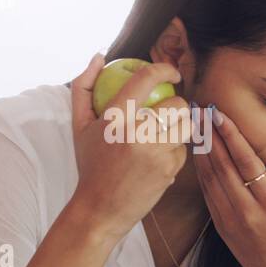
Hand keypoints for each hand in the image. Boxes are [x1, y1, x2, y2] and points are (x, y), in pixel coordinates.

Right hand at [67, 54, 189, 238]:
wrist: (99, 209)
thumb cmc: (90, 164)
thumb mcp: (80, 126)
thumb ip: (84, 87)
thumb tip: (99, 56)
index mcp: (114, 117)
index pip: (146, 78)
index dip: (164, 68)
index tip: (170, 71)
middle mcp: (136, 132)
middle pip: (176, 102)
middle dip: (176, 102)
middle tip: (167, 109)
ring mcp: (155, 152)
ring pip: (185, 124)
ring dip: (179, 125)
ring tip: (163, 133)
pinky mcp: (169, 170)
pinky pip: (183, 149)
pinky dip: (174, 151)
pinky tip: (157, 159)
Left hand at [193, 107, 265, 266]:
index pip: (248, 164)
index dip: (232, 138)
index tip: (221, 117)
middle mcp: (248, 210)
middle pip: (224, 166)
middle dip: (211, 136)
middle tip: (201, 111)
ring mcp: (231, 219)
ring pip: (211, 178)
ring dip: (202, 149)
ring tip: (195, 124)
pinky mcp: (221, 225)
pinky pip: (207, 193)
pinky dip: (201, 171)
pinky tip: (198, 152)